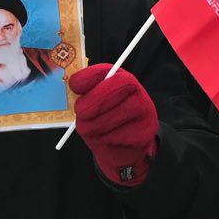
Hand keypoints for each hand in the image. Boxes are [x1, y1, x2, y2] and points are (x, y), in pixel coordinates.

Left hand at [71, 64, 158, 185]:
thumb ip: (86, 93)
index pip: (107, 70)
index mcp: (121, 79)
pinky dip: (105, 139)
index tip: (74, 86)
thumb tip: (73, 84)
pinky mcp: (146, 131)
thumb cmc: (103, 121)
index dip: (88, 76)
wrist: (122, 149)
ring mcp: (145, 110)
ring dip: (94, 125)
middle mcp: (137, 90)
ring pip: (116, 115)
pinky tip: (105, 139)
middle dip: (93, 101)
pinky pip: (119, 135)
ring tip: (88, 129)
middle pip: (117, 87)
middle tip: (79, 112)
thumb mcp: (94, 104)